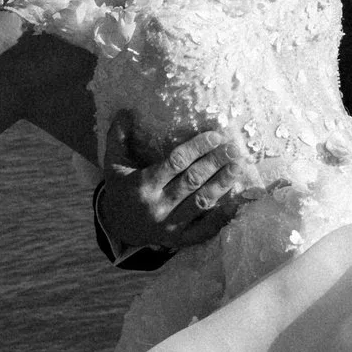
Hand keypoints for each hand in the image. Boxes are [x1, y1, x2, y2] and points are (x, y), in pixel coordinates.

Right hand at [94, 113, 246, 252]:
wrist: (117, 227)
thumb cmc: (120, 189)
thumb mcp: (113, 163)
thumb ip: (118, 137)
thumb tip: (125, 111)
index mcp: (142, 184)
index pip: (175, 162)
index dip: (197, 148)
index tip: (215, 136)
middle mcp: (157, 205)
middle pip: (192, 181)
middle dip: (215, 163)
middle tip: (234, 149)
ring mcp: (168, 225)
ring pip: (201, 203)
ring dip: (222, 184)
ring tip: (238, 167)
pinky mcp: (177, 239)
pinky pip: (202, 231)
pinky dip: (220, 219)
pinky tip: (236, 205)